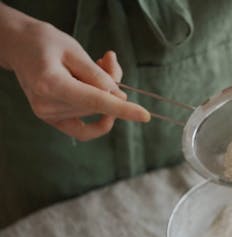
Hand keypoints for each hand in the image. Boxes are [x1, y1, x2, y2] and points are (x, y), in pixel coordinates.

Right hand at [0, 8, 149, 140]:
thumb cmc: (46, 43)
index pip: (94, 101)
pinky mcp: (51, 120)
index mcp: (51, 84)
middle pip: (97, 104)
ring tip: (94, 67)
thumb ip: (98, 74)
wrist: (20, 47)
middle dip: (111, 84)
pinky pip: (84, 131)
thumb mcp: (75, 50)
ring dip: (103, 93)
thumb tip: (120, 97)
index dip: (122, 109)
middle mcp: (47, 105)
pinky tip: (105, 103)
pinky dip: (100, 119)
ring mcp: (47, 115)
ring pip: (94, 111)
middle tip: (108, 60)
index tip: (144, 115)